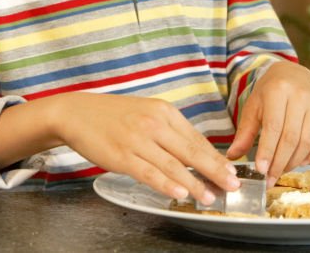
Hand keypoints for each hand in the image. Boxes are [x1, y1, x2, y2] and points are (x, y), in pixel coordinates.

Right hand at [50, 92, 238, 203]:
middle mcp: (155, 124)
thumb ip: (169, 130)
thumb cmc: (114, 115)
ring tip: (210, 196)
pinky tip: (180, 193)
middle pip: (191, 151)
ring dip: (194, 183)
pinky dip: (166, 184)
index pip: (197, 138)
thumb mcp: (147, 113)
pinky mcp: (122, 156)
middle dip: (215, 170)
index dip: (216, 157)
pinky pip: (149, 173)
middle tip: (233, 184)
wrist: (77, 112)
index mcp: (165, 112)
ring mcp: (138, 140)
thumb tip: (193, 152)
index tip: (231, 170)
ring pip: (173, 165)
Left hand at [225, 61, 309, 184]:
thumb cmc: (269, 92)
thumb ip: (244, 132)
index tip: (261, 170)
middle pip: (291, 137)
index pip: (274, 126)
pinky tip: (299, 162)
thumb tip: (233, 155)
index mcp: (278, 91)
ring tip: (280, 171)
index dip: (267, 151)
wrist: (292, 74)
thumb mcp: (253, 106)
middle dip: (279, 162)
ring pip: (307, 141)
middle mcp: (301, 97)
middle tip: (269, 179)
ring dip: (293, 162)